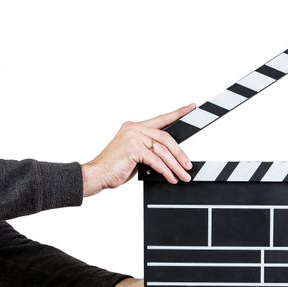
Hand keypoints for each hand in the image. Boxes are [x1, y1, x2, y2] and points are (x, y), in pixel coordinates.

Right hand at [81, 104, 195, 196]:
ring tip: (183, 175)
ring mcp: (133, 137)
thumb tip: (171, 156)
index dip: (178, 113)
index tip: (191, 107)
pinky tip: (171, 178)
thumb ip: (150, 150)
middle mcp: (134, 128)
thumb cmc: (115, 167)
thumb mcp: (136, 155)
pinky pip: (156, 161)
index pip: (162, 118)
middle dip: (180, 154)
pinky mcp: (133, 148)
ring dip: (175, 166)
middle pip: (166, 138)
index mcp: (135, 126)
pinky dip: (165, 171)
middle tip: (188, 166)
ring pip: (163, 151)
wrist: (96, 174)